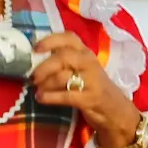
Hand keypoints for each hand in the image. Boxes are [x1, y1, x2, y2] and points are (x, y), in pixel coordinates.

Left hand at [30, 31, 141, 147]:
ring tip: (37, 90)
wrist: (115, 110)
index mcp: (85, 53)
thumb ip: (62, 62)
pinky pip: (66, 95)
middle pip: (63, 57)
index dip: (50, 40)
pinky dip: (50, 97)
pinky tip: (41, 99)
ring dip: (45, 83)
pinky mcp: (90, 98)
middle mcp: (89, 63)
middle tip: (33, 77)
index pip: (69, 38)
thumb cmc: (92, 87)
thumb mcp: (81, 69)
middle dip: (44, 67)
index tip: (35, 48)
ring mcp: (91, 81)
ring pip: (63, 76)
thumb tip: (31, 61)